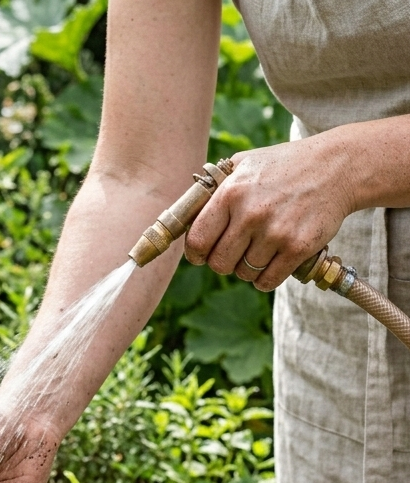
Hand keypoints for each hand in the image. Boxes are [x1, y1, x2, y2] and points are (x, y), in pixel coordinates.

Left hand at [185, 136, 356, 291]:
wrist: (337, 166)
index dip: (196, 253)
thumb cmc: (283, 166)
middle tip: (235, 251)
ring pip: (243, 274)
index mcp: (231, 193)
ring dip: (247, 268)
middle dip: (223, 262)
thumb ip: (212, 188)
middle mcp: (251, 213)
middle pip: (219, 263)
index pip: (197, 240)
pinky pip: (267, 281)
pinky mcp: (298, 247)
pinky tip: (272, 262)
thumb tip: (181, 215)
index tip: (202, 254)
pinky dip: (265, 278)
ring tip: (260, 249)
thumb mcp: (243, 164)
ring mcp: (276, 232)